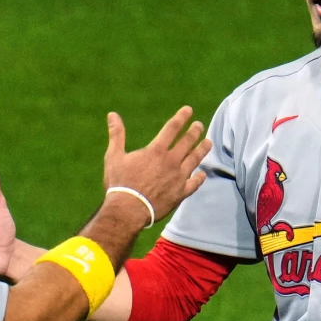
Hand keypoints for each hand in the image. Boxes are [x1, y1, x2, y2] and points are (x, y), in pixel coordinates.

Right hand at [102, 107, 209, 223]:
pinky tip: (203, 174)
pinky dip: (199, 178)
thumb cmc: (120, 183)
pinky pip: (194, 183)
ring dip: (202, 150)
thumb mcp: (114, 156)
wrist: (129, 210)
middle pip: (187, 142)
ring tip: (208, 142)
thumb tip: (112, 114)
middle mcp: (171, 161)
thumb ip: (116, 135)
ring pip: (195, 160)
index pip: (172, 128)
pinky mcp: (181, 193)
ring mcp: (178, 177)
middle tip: (199, 126)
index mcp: (156, 150)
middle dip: (195, 132)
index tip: (189, 110)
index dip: (181, 117)